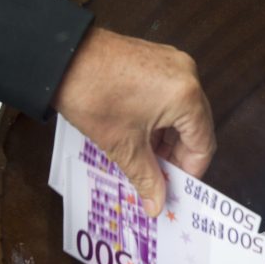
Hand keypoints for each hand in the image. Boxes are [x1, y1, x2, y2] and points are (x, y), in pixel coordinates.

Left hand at [54, 27, 215, 216]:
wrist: (60, 59)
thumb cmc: (91, 94)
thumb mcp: (123, 146)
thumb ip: (147, 178)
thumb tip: (157, 204)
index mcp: (185, 97)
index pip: (203, 144)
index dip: (190, 171)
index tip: (175, 188)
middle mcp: (187, 75)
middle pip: (196, 127)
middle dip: (178, 155)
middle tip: (160, 178)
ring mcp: (172, 63)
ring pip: (182, 112)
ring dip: (168, 138)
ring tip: (146, 159)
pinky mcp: (158, 59)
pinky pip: (170, 95)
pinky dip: (160, 118)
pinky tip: (141, 134)